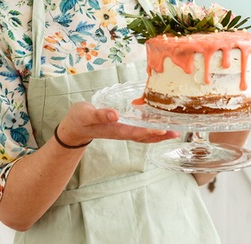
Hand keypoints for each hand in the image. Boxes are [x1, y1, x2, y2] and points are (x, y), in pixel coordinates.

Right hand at [57, 101, 179, 145]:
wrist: (74, 126)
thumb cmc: (79, 119)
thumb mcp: (86, 114)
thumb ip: (100, 115)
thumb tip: (114, 114)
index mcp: (113, 129)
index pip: (134, 132)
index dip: (148, 131)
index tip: (162, 130)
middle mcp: (120, 132)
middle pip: (143, 136)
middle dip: (160, 135)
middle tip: (176, 132)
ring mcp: (122, 131)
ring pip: (143, 135)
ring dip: (159, 134)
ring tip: (174, 132)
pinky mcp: (122, 127)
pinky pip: (140, 130)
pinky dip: (151, 129)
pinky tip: (160, 125)